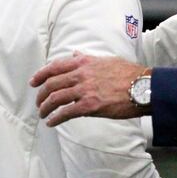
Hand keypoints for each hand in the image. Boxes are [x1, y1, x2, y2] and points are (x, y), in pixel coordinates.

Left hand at [30, 53, 145, 125]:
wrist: (142, 87)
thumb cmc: (129, 74)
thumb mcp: (107, 60)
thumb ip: (88, 59)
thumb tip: (76, 54)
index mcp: (84, 62)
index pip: (55, 67)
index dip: (41, 75)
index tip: (33, 82)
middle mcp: (81, 74)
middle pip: (51, 84)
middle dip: (41, 95)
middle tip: (38, 103)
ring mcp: (85, 90)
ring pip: (55, 98)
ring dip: (45, 108)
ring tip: (43, 114)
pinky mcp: (90, 106)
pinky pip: (66, 113)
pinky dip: (55, 118)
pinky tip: (51, 123)